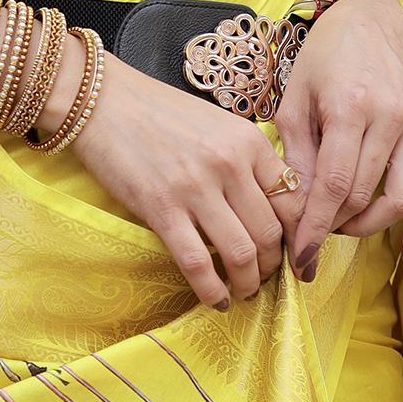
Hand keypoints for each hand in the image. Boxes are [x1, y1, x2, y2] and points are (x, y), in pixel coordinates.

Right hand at [67, 52, 304, 308]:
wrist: (104, 102)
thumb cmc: (161, 112)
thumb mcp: (218, 125)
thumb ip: (247, 160)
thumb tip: (271, 206)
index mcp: (248, 141)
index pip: (293, 201)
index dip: (298, 236)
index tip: (293, 254)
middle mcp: (229, 164)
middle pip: (270, 233)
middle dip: (273, 266)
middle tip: (265, 277)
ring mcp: (196, 188)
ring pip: (241, 254)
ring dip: (247, 283)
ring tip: (243, 291)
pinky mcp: (162, 209)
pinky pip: (198, 263)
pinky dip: (212, 290)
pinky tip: (216, 299)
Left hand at [273, 0, 402, 274]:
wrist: (372, 23)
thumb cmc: (324, 60)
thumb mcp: (295, 99)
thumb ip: (297, 155)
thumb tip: (296, 211)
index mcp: (350, 104)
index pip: (334, 184)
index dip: (315, 227)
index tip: (300, 258)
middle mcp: (391, 115)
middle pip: (364, 195)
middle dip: (334, 228)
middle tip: (312, 237)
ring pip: (402, 198)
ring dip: (370, 226)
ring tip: (344, 227)